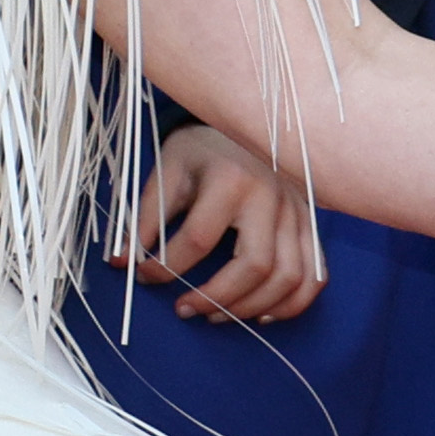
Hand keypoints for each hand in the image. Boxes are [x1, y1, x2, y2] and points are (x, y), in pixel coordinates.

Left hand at [131, 123, 323, 323]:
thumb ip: (146, 217)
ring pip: (288, 277)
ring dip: (251, 307)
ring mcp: (297, 212)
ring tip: (215, 315)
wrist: (244, 120)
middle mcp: (271, 197)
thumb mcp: (167, 171)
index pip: (198, 238)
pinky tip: (259, 313)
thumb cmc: (201, 149)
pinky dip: (291, 304)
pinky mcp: (310, 225)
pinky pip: (313, 276)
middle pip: (254, 266)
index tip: (144, 277)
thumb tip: (121, 262)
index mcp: (231, 179)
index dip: (166, 267)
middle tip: (185, 309)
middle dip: (216, 297)